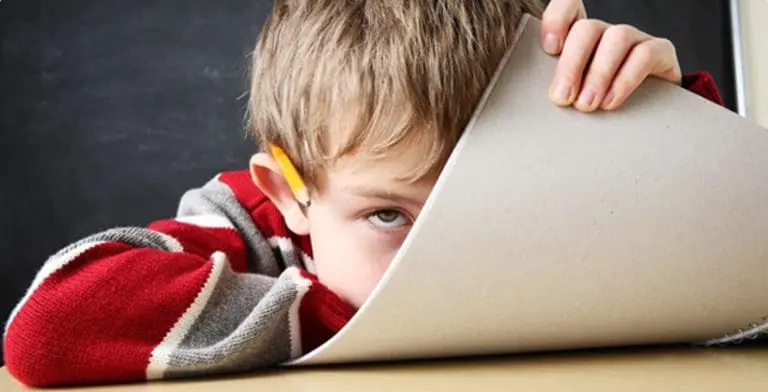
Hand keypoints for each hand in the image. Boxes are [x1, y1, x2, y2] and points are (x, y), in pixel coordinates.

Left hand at [540, 0, 681, 111]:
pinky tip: (611, 101)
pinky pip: (645, 55)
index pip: (567, 7)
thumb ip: (559, 85)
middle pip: (587, 29)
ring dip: (599, 74)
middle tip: (563, 97)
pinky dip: (625, 80)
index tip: (550, 49)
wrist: (643, 114)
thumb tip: (551, 96)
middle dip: (572, 65)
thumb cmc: (596, 103)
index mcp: (578, 37)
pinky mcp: (660, 51)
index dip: (557, 20)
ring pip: (617, 37)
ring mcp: (633, 38)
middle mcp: (604, 32)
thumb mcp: (571, 94)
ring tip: (587, 104)